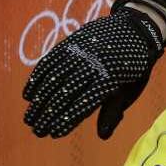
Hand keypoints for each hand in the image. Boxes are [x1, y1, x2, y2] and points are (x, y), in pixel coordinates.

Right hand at [23, 7, 162, 138]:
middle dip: (49, 113)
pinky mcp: (71, 43)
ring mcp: (80, 52)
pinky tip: (29, 94)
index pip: (84, 103)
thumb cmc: (134, 67)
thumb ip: (114, 111)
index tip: (54, 133)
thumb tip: (103, 136)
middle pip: (65, 93)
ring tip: (30, 117)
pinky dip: (37, 78)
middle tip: (36, 130)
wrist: (136, 29)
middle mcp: (93, 65)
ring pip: (54, 78)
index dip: (68, 119)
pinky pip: (50, 61)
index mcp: (111, 79)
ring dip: (39, 99)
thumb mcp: (130, 90)